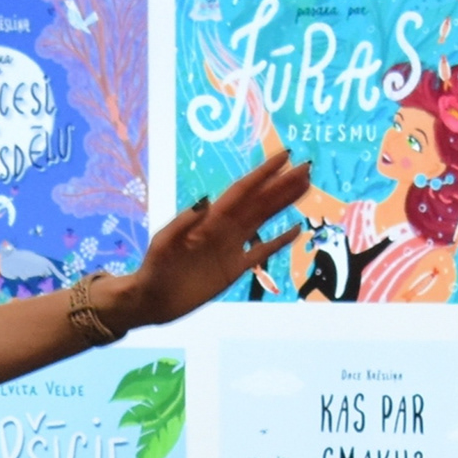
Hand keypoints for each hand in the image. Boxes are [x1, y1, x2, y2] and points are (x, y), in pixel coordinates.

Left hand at [116, 154, 313, 329]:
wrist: (152, 300)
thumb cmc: (154, 269)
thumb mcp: (163, 243)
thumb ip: (183, 223)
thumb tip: (205, 201)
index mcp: (209, 219)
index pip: (242, 191)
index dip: (263, 174)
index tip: (284, 157)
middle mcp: (224, 229)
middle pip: (258, 201)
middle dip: (281, 185)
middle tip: (306, 168)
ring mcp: (231, 248)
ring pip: (263, 220)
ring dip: (283, 203)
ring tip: (304, 187)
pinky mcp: (234, 270)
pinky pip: (261, 252)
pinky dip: (279, 241)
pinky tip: (295, 229)